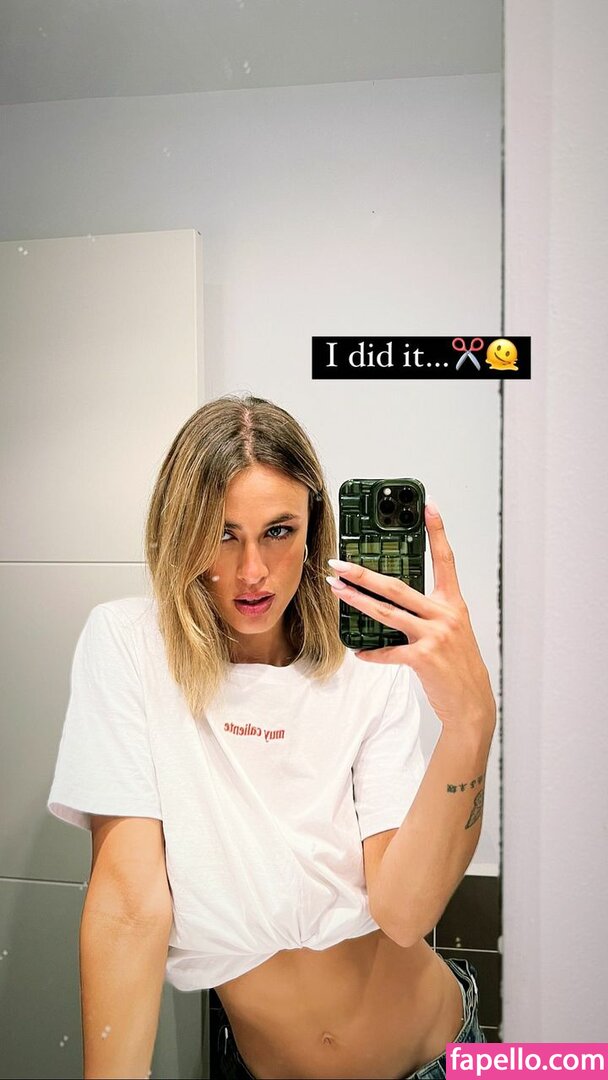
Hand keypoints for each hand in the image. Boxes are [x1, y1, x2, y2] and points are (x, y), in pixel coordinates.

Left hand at [326, 501, 495, 732]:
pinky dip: (371, 652)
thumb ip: (429, 612)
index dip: (437, 532)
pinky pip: (388, 651)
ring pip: (386, 613)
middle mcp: (445, 615)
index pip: (446, 560)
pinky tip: (359, 651)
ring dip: (357, 601)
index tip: (428, 507)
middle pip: (397, 586)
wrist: (472, 703)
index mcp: (453, 603)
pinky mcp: (423, 658)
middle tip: (340, 564)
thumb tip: (394, 600)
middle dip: (364, 573)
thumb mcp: (452, 630)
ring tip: (336, 591)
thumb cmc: (458, 665)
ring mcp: (434, 636)